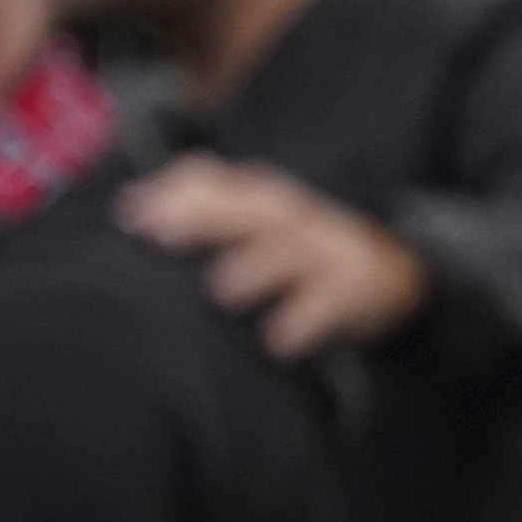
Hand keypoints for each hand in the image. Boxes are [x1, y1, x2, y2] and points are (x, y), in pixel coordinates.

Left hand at [117, 157, 425, 357]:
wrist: (395, 265)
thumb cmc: (294, 247)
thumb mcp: (253, 219)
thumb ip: (199, 204)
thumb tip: (126, 204)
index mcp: (259, 196)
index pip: (215, 180)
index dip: (174, 192)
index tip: (129, 213)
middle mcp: (293, 214)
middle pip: (251, 206)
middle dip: (205, 216)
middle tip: (159, 234)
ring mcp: (329, 247)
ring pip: (294, 247)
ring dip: (258, 265)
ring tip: (220, 289)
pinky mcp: (360, 287)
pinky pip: (335, 302)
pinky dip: (308, 320)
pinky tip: (279, 342)